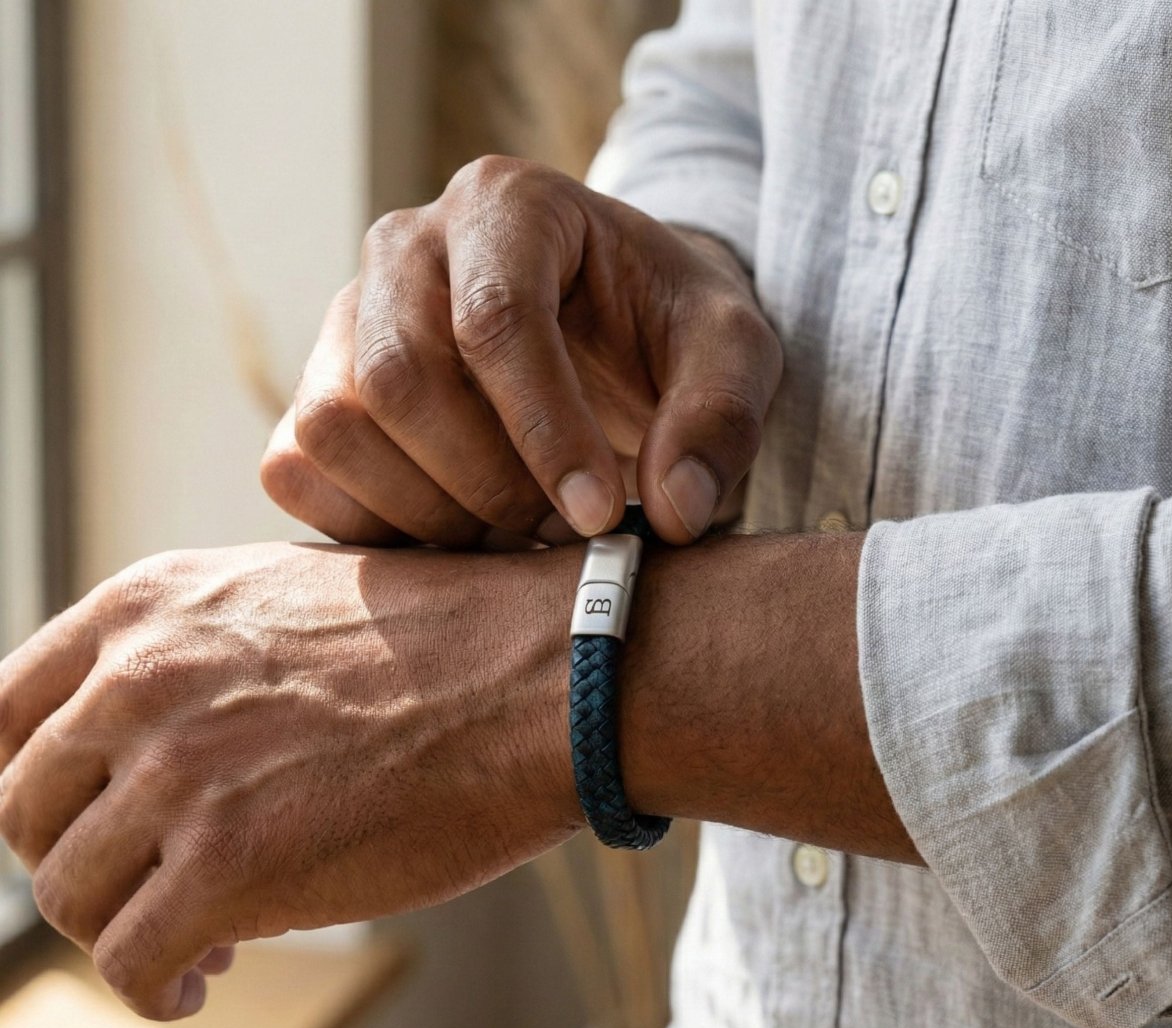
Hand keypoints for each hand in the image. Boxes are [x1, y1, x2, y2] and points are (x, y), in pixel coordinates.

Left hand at [0, 543, 578, 1019]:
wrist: (546, 675)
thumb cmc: (448, 639)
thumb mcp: (291, 598)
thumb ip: (199, 653)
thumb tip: (157, 733)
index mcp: (147, 608)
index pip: (0, 714)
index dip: (31, 786)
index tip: (74, 824)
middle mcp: (139, 682)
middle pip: (29, 814)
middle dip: (82, 863)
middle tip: (147, 888)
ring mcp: (178, 774)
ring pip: (72, 896)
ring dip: (121, 932)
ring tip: (189, 942)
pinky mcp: (229, 867)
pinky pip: (131, 961)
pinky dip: (153, 987)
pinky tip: (201, 980)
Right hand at [261, 156, 781, 547]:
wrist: (610, 330)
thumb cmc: (664, 330)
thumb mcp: (731, 352)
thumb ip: (719, 418)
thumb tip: (675, 512)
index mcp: (506, 207)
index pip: (493, 320)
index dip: (544, 433)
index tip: (597, 514)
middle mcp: (406, 249)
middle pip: (397, 378)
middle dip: (484, 482)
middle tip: (557, 528)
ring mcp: (347, 320)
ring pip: (334, 426)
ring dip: (427, 511)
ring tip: (511, 532)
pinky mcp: (316, 390)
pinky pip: (296, 468)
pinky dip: (368, 525)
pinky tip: (450, 532)